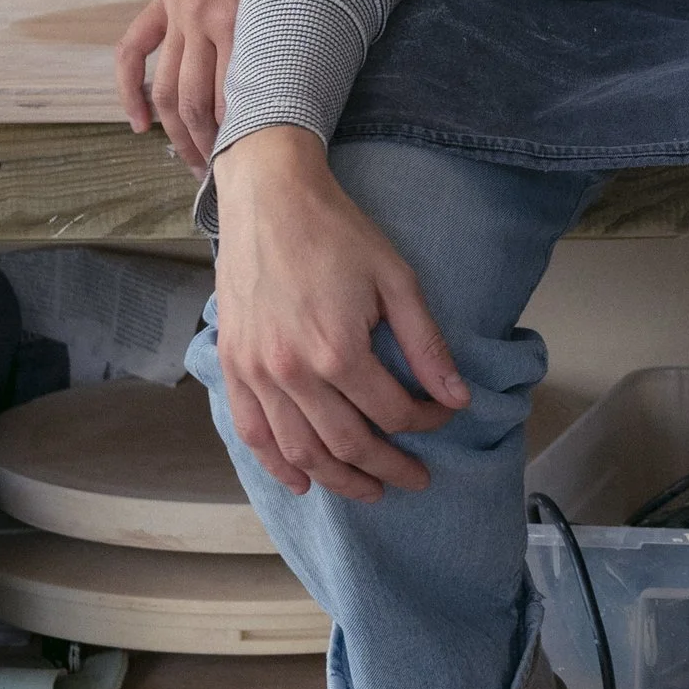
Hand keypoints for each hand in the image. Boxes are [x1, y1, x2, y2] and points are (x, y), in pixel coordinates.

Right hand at [119, 0, 337, 168]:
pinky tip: (138, 123)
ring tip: (190, 161)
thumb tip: (287, 102)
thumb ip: (286, 47)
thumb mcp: (299, 1)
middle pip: (194, 101)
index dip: (238, 138)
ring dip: (174, 130)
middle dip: (206, 145)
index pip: (232, 98)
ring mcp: (180, 9)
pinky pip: (134, 50)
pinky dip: (130, 90)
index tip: (251, 166)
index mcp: (243, 21)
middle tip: (220, 176)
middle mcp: (206, 17)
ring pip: (166, 86)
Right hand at [210, 126, 470, 500]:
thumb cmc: (338, 233)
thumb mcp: (397, 280)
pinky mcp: (232, 366)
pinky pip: (252, 432)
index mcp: (338, 350)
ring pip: (299, 450)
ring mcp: (255, 373)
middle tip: (413, 480)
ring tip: (368, 490)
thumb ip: (425, 345)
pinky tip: (301, 481)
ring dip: (337, 479)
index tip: (442, 417)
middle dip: (387, 468)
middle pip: (346, 444)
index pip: (392, 412)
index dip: (424, 423)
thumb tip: (456, 399)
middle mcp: (292, 372)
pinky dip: (277, 464)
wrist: (270, 198)